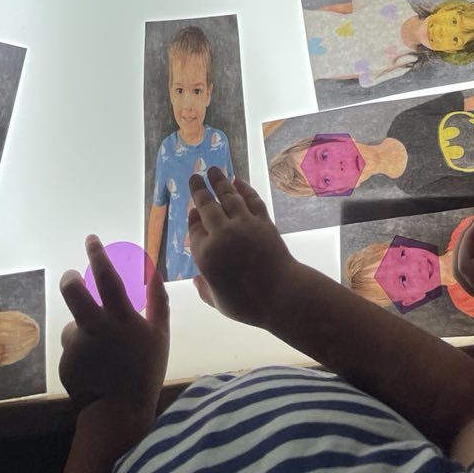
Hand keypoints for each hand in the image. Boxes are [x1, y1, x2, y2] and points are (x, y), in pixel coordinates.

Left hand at [59, 236, 169, 420]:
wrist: (119, 414)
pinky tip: (94, 371)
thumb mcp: (160, 335)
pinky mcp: (65, 363)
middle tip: (72, 276)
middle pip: (74, 291)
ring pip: (73, 327)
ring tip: (99, 355)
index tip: (92, 239)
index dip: (98, 254)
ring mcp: (78, 346)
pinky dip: (82, 356)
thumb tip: (153, 272)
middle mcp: (97, 327)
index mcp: (121, 318)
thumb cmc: (145, 372)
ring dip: (82, 332)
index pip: (107, 276)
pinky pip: (72, 351)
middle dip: (70, 279)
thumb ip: (159, 301)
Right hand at [187, 168, 296, 327]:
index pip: (194, 230)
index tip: (191, 210)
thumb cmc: (248, 304)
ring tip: (213, 169)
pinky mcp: (262, 221)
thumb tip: (196, 280)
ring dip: (219, 181)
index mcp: (206, 255)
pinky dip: (244, 188)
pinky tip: (238, 181)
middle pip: (207, 206)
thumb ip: (205, 290)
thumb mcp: (219, 303)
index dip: (192, 219)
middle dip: (199, 190)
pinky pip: (251, 199)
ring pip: (228, 196)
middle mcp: (222, 234)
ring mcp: (243, 224)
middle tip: (195, 177)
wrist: (282, 294)